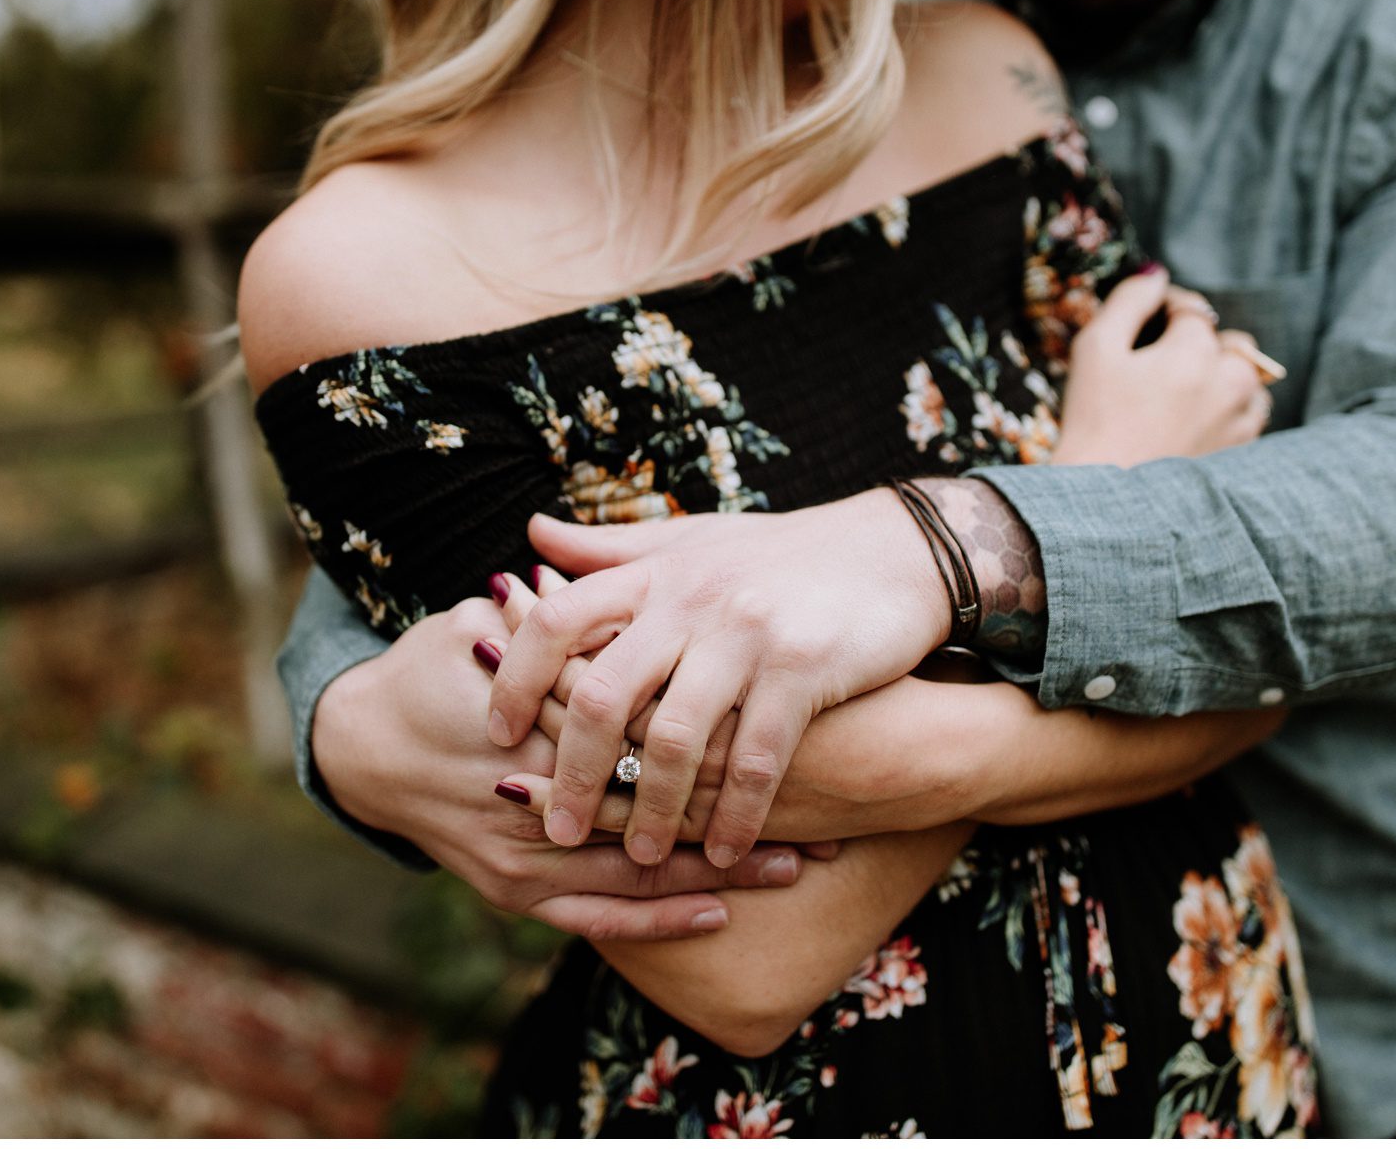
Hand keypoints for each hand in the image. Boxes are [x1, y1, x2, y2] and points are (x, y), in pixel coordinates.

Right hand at [309, 593, 805, 939]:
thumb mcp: (485, 619)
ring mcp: (523, 849)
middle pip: (661, 797)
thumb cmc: (435, 670)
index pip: (649, 717)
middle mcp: (533, 786)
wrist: (361, 747)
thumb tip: (593, 559)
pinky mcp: (512, 891)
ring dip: (721, 869)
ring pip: (639, 866)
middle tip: (835, 808)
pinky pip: (597, 915)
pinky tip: (714, 912)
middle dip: (745, 804)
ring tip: (801, 864)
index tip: (794, 710)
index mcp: (539, 710)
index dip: (726, 718)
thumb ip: (552, 606)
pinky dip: (657, 916)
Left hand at [484, 492, 949, 869]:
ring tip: (641, 858)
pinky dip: (737, 813)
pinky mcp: (802, 667)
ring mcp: (747, 634)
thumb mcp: (694, 539)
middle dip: (576, 773)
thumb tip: (529, 537)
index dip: (518, 678)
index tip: (496, 733)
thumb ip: (611, 549)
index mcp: (656, 572)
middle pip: (606, 694)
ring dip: (656, 811)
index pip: (556, 620)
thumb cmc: (785, 554)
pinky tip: (723, 853)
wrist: (899, 550)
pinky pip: (758, 758)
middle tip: (556, 829)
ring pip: (678, 738)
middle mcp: (691, 600)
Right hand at [1051, 264, 1273, 466]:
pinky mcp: (1242, 454)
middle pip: (1231, 342)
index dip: (1167, 306)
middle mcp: (1230, 382)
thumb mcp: (1096, 350)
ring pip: (1249, 379)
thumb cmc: (1093, 422)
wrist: (1105, 504)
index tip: (1148, 315)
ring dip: (1224, 375)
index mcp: (1194, 351)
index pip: (1193, 309)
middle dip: (1202, 342)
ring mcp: (1241, 421)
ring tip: (1183, 392)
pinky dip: (1231, 409)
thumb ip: (1128, 302)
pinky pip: (1250, 417)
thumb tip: (1154, 275)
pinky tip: (1194, 421)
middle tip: (1161, 360)